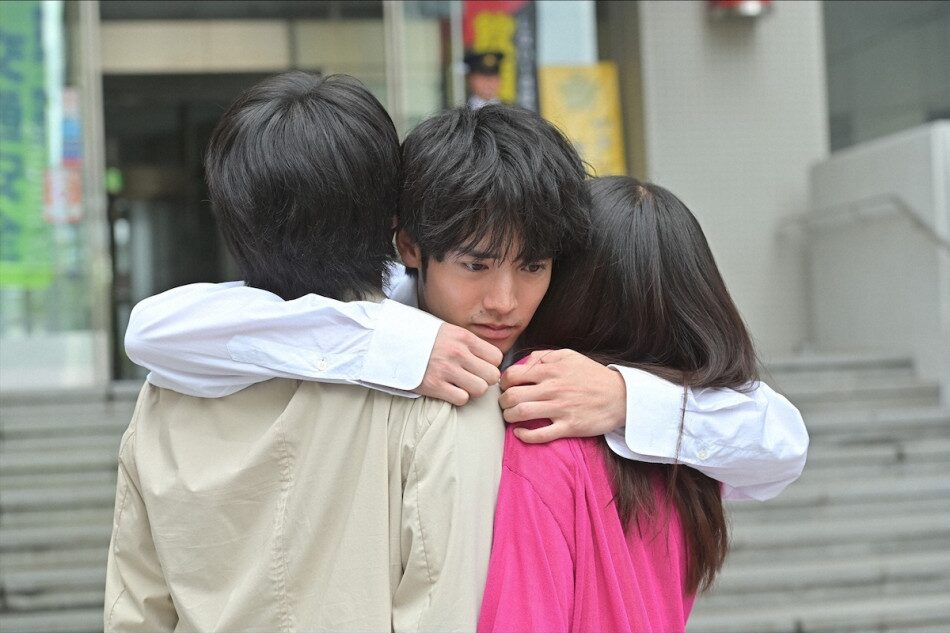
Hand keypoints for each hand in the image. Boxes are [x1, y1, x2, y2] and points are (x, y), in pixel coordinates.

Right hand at [414, 323, 502, 405]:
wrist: (393, 342)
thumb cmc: (423, 338)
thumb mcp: (448, 331)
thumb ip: (468, 343)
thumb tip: (490, 359)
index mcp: (463, 337)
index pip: (496, 357)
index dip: (491, 364)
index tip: (481, 366)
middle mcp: (458, 353)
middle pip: (492, 375)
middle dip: (485, 379)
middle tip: (473, 377)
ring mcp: (446, 370)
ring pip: (480, 389)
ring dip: (473, 390)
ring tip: (462, 384)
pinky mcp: (434, 385)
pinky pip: (462, 399)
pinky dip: (458, 397)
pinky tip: (450, 390)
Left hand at [499, 349, 626, 442]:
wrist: (621, 396)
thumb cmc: (593, 375)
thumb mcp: (570, 356)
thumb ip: (545, 356)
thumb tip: (525, 362)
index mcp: (551, 370)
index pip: (513, 374)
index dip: (503, 382)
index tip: (505, 386)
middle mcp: (553, 388)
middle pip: (513, 395)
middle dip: (502, 401)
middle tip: (504, 403)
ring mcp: (560, 408)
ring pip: (522, 413)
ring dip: (509, 416)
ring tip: (510, 416)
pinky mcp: (569, 427)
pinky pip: (540, 435)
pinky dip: (524, 435)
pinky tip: (519, 433)